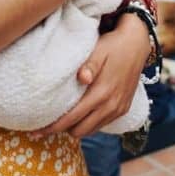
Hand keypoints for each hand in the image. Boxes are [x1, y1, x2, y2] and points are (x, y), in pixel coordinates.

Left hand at [34, 14, 149, 138]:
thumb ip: (90, 65)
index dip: (53, 127)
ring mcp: (118, 109)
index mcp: (102, 93)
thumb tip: (82, 78)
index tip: (36, 131)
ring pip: (91, 130)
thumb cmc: (113, 45)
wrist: (137, 44)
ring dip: (76, 128)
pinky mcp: (123, 109)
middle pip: (79, 131)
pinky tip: (80, 115)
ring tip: (61, 120)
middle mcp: (111, 105)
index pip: (72, 118)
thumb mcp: (100, 50)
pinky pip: (101, 125)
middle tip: (46, 125)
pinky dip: (89, 124)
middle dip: (61, 130)